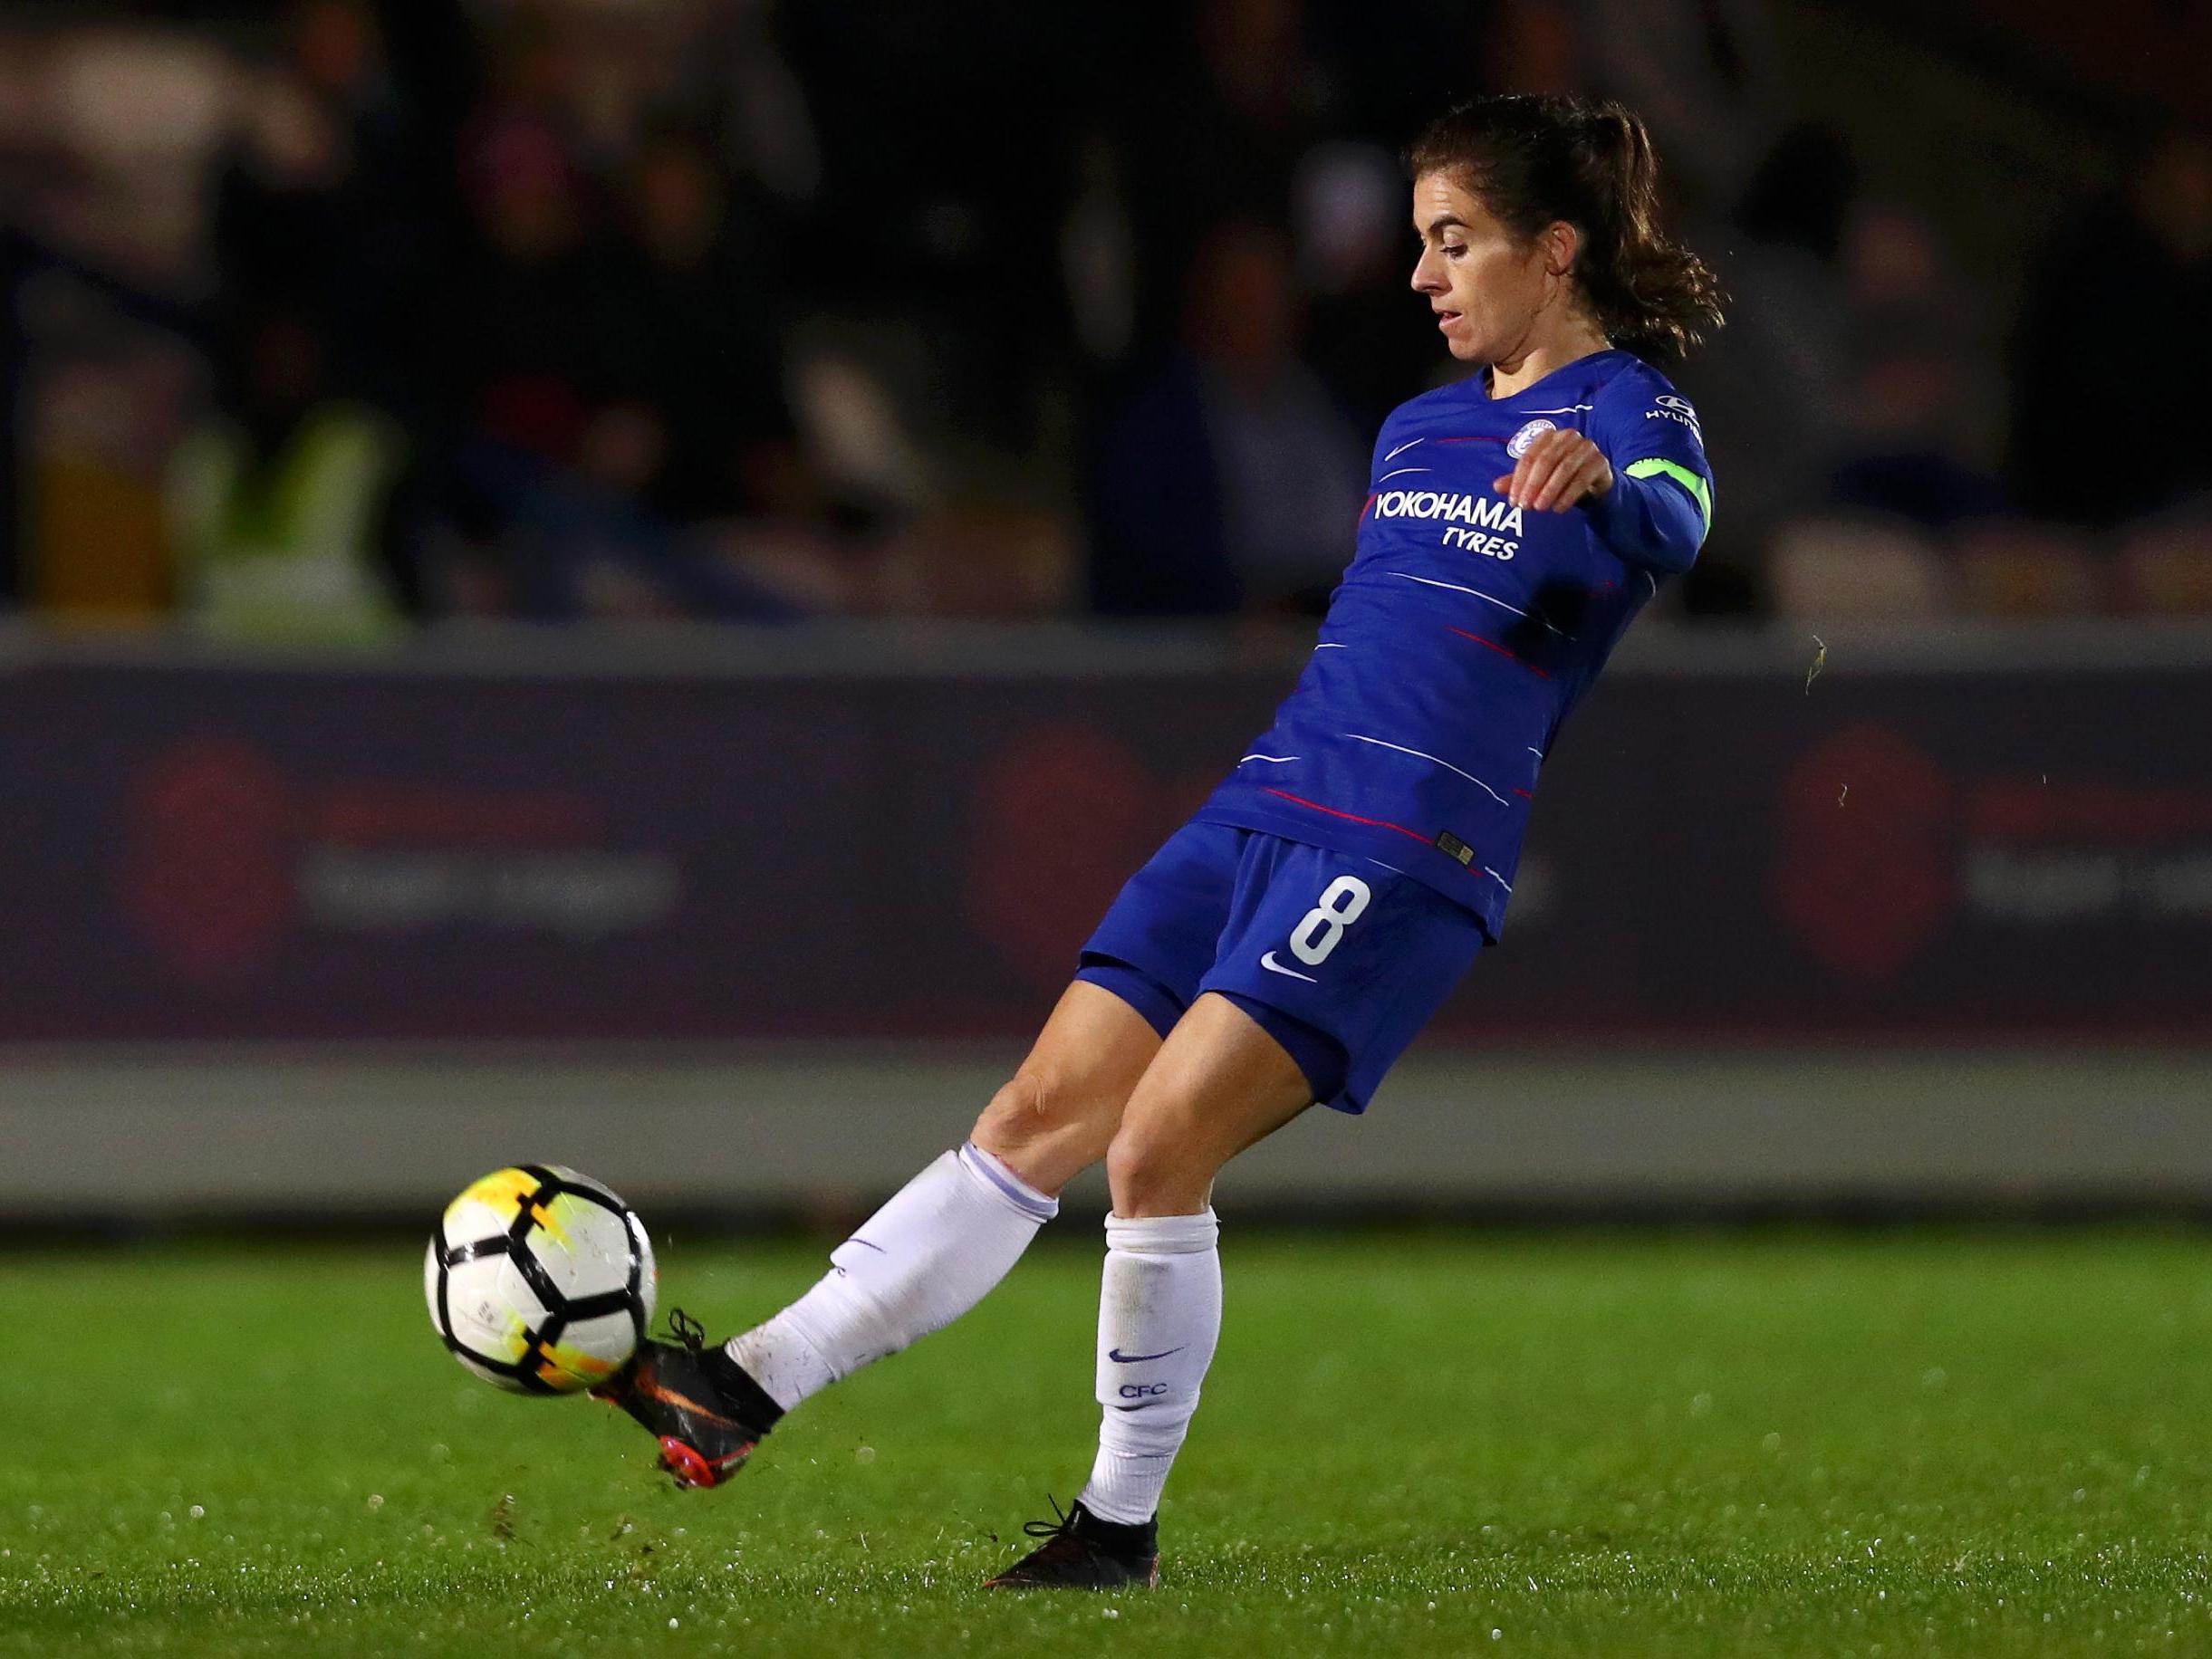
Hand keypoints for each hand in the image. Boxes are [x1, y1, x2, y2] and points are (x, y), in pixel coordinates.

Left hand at [1494, 429, 1612, 511]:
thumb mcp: (1537, 479)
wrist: (1593, 482)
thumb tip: (1495, 486)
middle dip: (1533, 485)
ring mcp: (1586, 447)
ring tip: (1540, 508)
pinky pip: (1582, 478)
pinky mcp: (1600, 461)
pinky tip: (1558, 508)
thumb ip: (1518, 481)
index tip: (1513, 502)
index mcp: (1548, 436)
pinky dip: (1568, 494)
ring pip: (1564, 468)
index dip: (1518, 480)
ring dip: (1550, 490)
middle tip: (1525, 507)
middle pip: (1545, 461)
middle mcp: (1568, 436)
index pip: (1529, 457)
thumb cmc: (1560, 477)